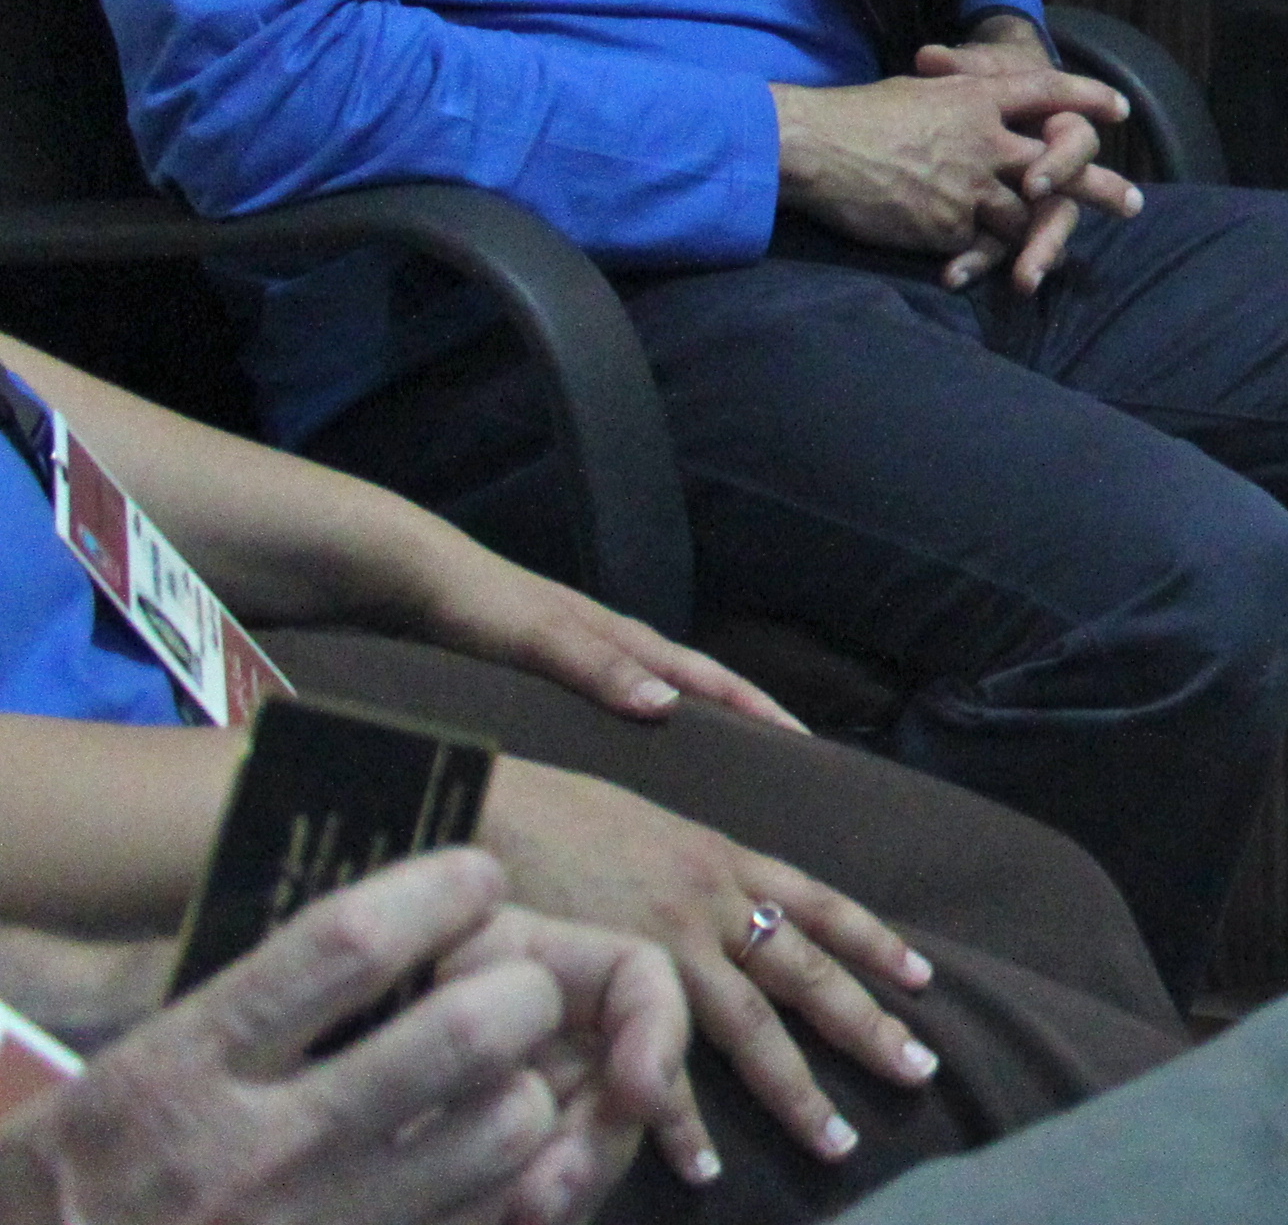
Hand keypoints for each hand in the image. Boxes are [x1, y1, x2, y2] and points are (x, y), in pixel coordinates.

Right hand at [0, 851, 682, 1224]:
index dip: (440, 894)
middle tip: (518, 988)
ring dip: (528, 1091)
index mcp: (176, 1073)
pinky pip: (487, 1217)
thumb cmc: (116, 1160)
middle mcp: (243, 1159)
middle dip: (519, 993)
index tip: (477, 879)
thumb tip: (408, 920)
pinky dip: (518, 1181)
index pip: (348, 946)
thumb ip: (263, 1002)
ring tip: (510, 1081)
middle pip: (462, 1036)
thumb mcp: (146, 1066)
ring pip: (501, 1133)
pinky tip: (496, 1162)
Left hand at [395, 535, 802, 737]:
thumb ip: (601, 670)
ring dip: (687, 735)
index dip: (755, 710)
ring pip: (652, 704)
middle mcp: (612, 651)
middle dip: (737, 726)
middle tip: (773, 775)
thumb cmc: (478, 607)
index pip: (708, 679)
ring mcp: (580, 665)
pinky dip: (634, 739)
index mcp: (623, 640)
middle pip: (693, 691)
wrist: (410, 581)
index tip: (800, 745)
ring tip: (710, 783)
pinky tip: (626, 767)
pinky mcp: (544, 680)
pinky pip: (608, 714)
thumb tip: (670, 710)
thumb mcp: (541, 639)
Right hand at [476, 761, 935, 1163]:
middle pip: (805, 973)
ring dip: (797, 1092)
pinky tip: (706, 1168)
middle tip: (921, 1072)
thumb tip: (713, 888)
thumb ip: (688, 863)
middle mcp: (709, 902)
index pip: (819, 904)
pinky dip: (681, 1123)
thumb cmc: (550, 812)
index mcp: (721, 859)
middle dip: (867, 1026)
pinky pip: (658, 1064)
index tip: (922, 979)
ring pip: (751, 1028)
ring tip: (838, 1144)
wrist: (477, 806)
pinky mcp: (607, 986)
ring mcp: (662, 945)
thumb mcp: (645, 822)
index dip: (873, 941)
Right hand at [770, 60, 1137, 295]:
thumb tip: (986, 97)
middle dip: (1099, 186)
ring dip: (1048, 238)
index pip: (1047, 90)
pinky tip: (986, 274)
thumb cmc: (858, 114)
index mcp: (978, 98)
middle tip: (1133, 203)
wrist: (815, 147)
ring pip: (1028, 216)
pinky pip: (980, 247)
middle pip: (1061, 163)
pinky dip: (984, 260)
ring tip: (1064, 255)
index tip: (1119, 109)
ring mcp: (971, 187)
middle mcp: (987, 142)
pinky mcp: (948, 227)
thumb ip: (962, 98)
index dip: (1085, 98)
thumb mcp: (920, 90)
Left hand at [908, 24, 1143, 292]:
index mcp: (1054, 122)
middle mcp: (1053, 162)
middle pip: (1069, 199)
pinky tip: (955, 277)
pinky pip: (1004, 244)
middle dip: (1054, 231)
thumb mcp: (972, 71)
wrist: (955, 104)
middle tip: (1036, 260)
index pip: (1074, 140)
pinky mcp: (1003, 218)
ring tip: (1021, 283)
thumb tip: (931, 58)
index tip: (1034, 184)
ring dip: (1035, 255)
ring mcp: (1032, 196)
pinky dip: (980, 260)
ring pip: (1044, 228)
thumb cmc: (978, 80)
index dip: (1062, 161)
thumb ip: (958, 67)